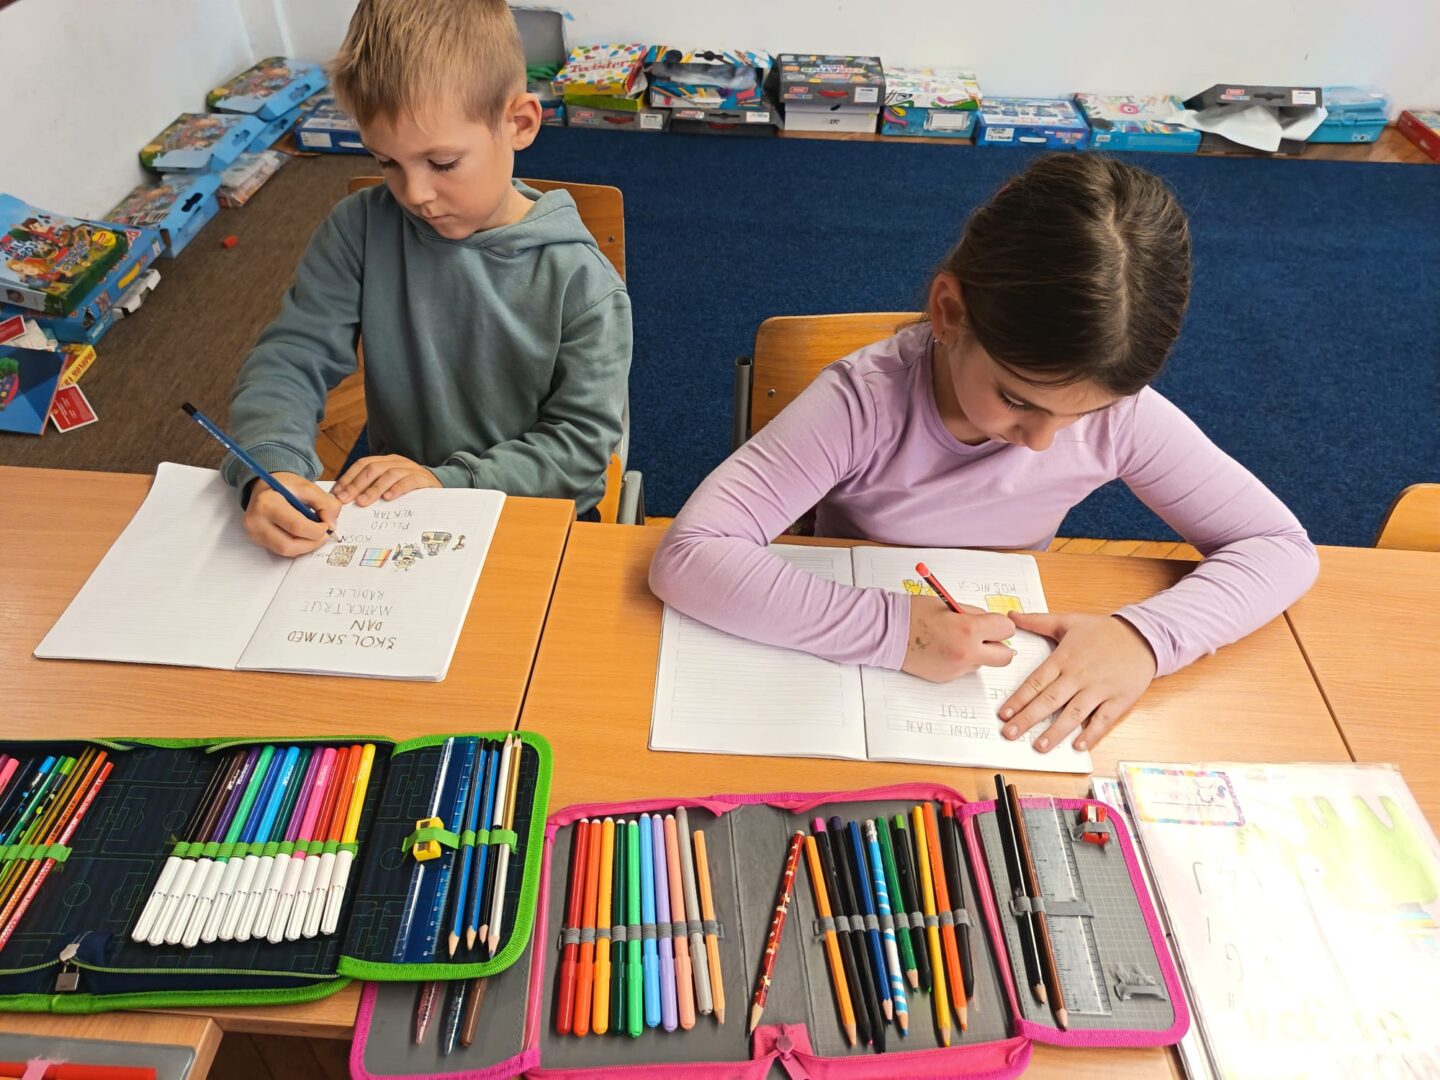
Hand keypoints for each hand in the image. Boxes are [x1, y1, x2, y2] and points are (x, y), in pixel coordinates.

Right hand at [243, 472, 340, 556]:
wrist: (264, 487)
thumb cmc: (285, 486)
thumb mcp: (308, 487)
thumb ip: (326, 503)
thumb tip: (332, 525)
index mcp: (267, 502)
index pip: (296, 526)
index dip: (317, 531)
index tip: (327, 526)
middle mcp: (255, 520)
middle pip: (289, 545)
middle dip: (312, 543)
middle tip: (323, 535)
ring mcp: (253, 532)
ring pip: (285, 552)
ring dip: (305, 547)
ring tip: (314, 535)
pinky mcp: (256, 540)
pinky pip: (281, 551)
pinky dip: (297, 547)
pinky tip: (303, 536)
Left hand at [333, 454, 439, 505]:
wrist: (440, 488)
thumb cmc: (410, 491)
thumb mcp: (389, 485)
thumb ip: (372, 487)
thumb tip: (346, 498)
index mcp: (386, 461)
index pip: (363, 464)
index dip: (348, 477)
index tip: (337, 493)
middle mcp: (397, 462)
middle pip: (373, 468)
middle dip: (356, 484)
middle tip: (346, 499)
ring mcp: (411, 469)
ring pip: (389, 474)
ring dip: (373, 489)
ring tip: (363, 502)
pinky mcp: (424, 479)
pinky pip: (409, 481)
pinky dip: (397, 489)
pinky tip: (388, 498)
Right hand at [901, 594, 1017, 682]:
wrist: (887, 632)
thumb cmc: (914, 614)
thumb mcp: (949, 605)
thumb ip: (973, 614)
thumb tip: (989, 622)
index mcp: (968, 630)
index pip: (1006, 630)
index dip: (1000, 624)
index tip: (993, 623)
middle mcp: (966, 653)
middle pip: (1005, 656)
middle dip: (998, 645)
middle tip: (985, 636)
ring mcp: (957, 668)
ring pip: (984, 663)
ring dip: (977, 653)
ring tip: (954, 640)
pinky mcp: (947, 677)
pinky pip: (965, 669)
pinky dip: (960, 660)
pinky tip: (943, 649)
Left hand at [999, 613, 1157, 752]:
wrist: (1143, 636)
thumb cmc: (1104, 630)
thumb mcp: (1069, 620)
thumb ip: (1037, 621)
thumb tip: (1010, 616)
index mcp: (1064, 658)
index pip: (1036, 682)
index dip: (1018, 699)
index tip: (1004, 714)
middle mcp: (1079, 675)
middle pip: (1050, 700)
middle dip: (1028, 718)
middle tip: (1010, 733)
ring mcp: (1099, 689)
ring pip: (1074, 713)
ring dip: (1056, 731)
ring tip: (1039, 746)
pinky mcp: (1119, 699)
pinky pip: (1103, 719)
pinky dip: (1091, 733)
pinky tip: (1078, 745)